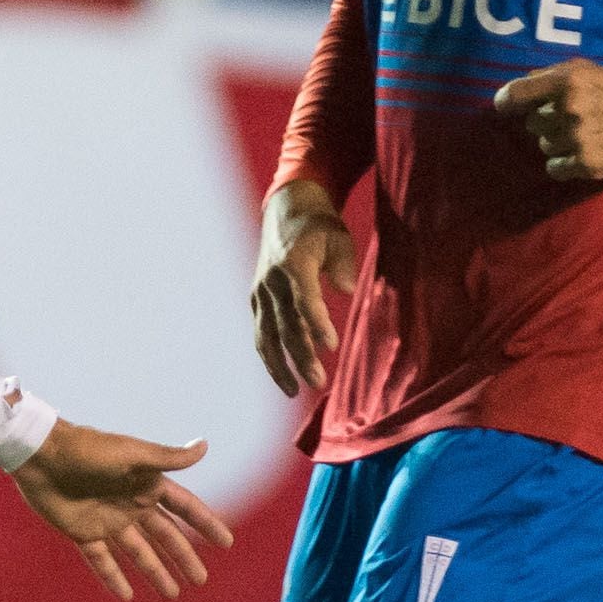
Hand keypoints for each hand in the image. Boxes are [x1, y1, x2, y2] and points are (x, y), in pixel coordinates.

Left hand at [11, 422, 237, 601]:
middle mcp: (131, 504)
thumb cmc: (87, 449)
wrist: (41, 456)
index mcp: (146, 483)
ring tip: (172, 594)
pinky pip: (102, 560)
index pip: (184, 508)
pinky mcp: (83, 532)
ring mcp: (108, 520)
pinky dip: (113, 578)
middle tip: (201, 580)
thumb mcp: (131, 453)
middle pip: (165, 536)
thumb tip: (205, 447)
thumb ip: (167, 458)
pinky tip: (126, 596)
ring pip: (138, 553)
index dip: (205, 523)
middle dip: (184, 557)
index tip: (226, 542)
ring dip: (155, 573)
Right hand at [251, 179, 359, 396]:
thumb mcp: (339, 238)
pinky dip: (270, 356)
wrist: (286, 211)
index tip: (331, 345)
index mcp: (292, 263)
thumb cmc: (320, 227)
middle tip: (317, 381)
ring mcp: (260, 292)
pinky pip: (261, 333)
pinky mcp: (256, 299)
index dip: (317, 324)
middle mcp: (271, 281)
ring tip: (295, 391)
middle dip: (300, 356)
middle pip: (284, 324)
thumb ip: (343, 265)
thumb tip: (346, 291)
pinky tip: (284, 376)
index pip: (304, 300)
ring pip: (265, 335)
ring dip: (279, 365)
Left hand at [495, 59, 602, 182]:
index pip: (518, 93)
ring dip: (558, 142)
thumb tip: (514, 90)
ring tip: (583, 135)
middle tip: (573, 119)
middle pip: (532, 124)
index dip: (505, 101)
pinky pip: (554, 168)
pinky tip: (580, 154)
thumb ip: (551, 76)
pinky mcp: (587, 164)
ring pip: (544, 146)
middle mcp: (571, 108)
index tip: (503, 107)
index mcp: (569, 81)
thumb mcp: (588, 70)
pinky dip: (563, 164)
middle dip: (548, 122)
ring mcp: (578, 138)